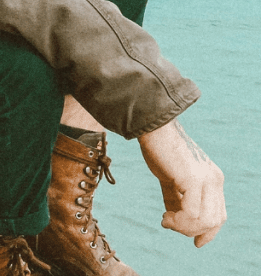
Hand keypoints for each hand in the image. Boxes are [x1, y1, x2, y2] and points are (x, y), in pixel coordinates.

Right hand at [138, 118, 225, 246]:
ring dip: (184, 228)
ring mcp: (206, 180)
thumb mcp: (171, 178)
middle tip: (169, 225)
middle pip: (214, 221)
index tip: (196, 243)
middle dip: (192, 231)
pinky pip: (192, 213)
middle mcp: (214, 180)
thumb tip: (173, 218)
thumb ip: (176, 196)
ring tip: (166, 221)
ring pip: (204, 220)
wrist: (153, 129)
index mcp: (213, 179)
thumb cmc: (159, 150)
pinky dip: (178, 221)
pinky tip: (165, 217)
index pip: (219, 214)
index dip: (209, 232)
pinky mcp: (192, 179)